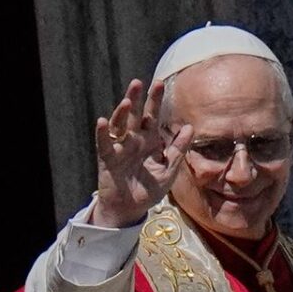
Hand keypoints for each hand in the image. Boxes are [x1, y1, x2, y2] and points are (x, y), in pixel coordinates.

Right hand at [92, 79, 192, 227]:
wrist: (131, 209)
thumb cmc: (149, 189)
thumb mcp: (169, 169)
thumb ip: (179, 149)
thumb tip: (190, 127)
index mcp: (149, 140)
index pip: (152, 116)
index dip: (155, 100)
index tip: (159, 83)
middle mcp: (134, 140)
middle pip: (135, 116)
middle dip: (137, 99)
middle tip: (138, 82)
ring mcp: (120, 148)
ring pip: (119, 126)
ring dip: (121, 113)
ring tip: (128, 102)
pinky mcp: (108, 159)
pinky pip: (104, 144)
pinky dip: (102, 133)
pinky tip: (102, 121)